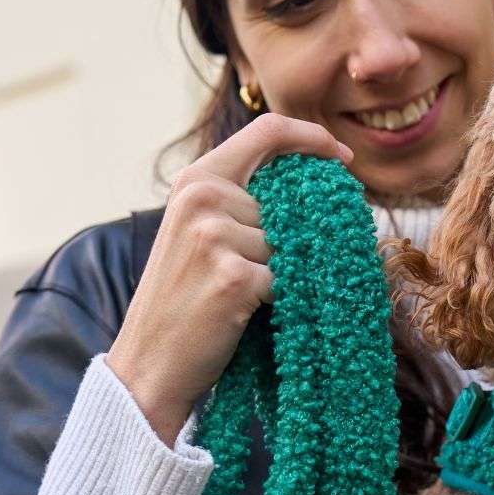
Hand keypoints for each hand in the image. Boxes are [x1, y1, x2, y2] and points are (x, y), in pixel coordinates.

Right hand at [106, 115, 352, 444]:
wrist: (150, 362)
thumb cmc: (184, 300)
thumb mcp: (200, 233)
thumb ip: (242, 200)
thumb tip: (316, 186)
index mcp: (195, 179)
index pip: (267, 131)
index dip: (313, 138)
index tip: (343, 160)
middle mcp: (203, 197)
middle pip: (288, 202)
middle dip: (293, 236)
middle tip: (263, 270)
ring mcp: (216, 235)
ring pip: (290, 244)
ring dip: (280, 273)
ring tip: (238, 296)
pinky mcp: (234, 276)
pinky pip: (286, 279)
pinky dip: (279, 299)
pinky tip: (243, 312)